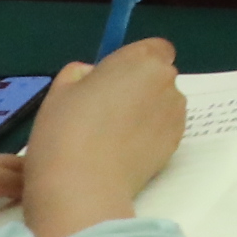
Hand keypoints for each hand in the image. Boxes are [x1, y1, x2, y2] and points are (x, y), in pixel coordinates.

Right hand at [20, 43, 185, 236]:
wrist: (82, 188)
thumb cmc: (65, 132)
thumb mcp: (60, 92)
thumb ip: (79, 74)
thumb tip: (92, 73)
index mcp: (141, 60)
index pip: (155, 48)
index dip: (136, 62)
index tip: (112, 81)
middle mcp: (166, 81)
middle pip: (158, 76)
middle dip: (139, 88)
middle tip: (106, 112)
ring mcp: (175, 114)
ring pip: (162, 104)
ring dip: (146, 112)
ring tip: (113, 137)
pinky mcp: (177, 144)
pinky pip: (164, 130)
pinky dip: (150, 136)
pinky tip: (124, 153)